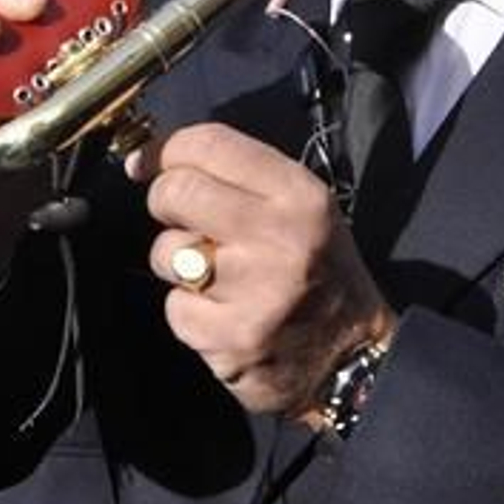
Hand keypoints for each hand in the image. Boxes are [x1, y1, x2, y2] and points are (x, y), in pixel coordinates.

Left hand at [127, 123, 396, 424]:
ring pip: (165, 252)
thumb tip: (145, 160)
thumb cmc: (318, 271)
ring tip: (216, 276)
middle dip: (165, 203)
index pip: (209, 144)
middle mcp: (279, 239)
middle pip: (174, 193)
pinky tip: (224, 315)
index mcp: (300, 197)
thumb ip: (236, 176)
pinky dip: (189, 312)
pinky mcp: (231, 340)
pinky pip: (174, 308)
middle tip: (183, 220)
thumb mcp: (302, 208)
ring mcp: (254, 293)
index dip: (164, 149)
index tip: (147, 163)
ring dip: (176, 263)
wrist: (358, 359)